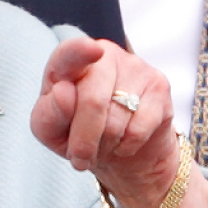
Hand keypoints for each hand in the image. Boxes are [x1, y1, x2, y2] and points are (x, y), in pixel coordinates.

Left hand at [31, 36, 179, 204]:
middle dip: (83, 140)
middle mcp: (104, 56)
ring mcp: (135, 67)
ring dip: (104, 146)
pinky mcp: (158, 86)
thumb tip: (63, 93)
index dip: (80, 51)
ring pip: (115, 120)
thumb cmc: (77, 130)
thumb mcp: (51, 129)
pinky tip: (122, 142)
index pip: (71, 53)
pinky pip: (138, 129)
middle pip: (92, 101)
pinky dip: (125, 147)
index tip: (92, 50)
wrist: (119, 150)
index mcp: (70, 61)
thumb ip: (49, 112)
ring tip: (102, 144)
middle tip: (79, 158)